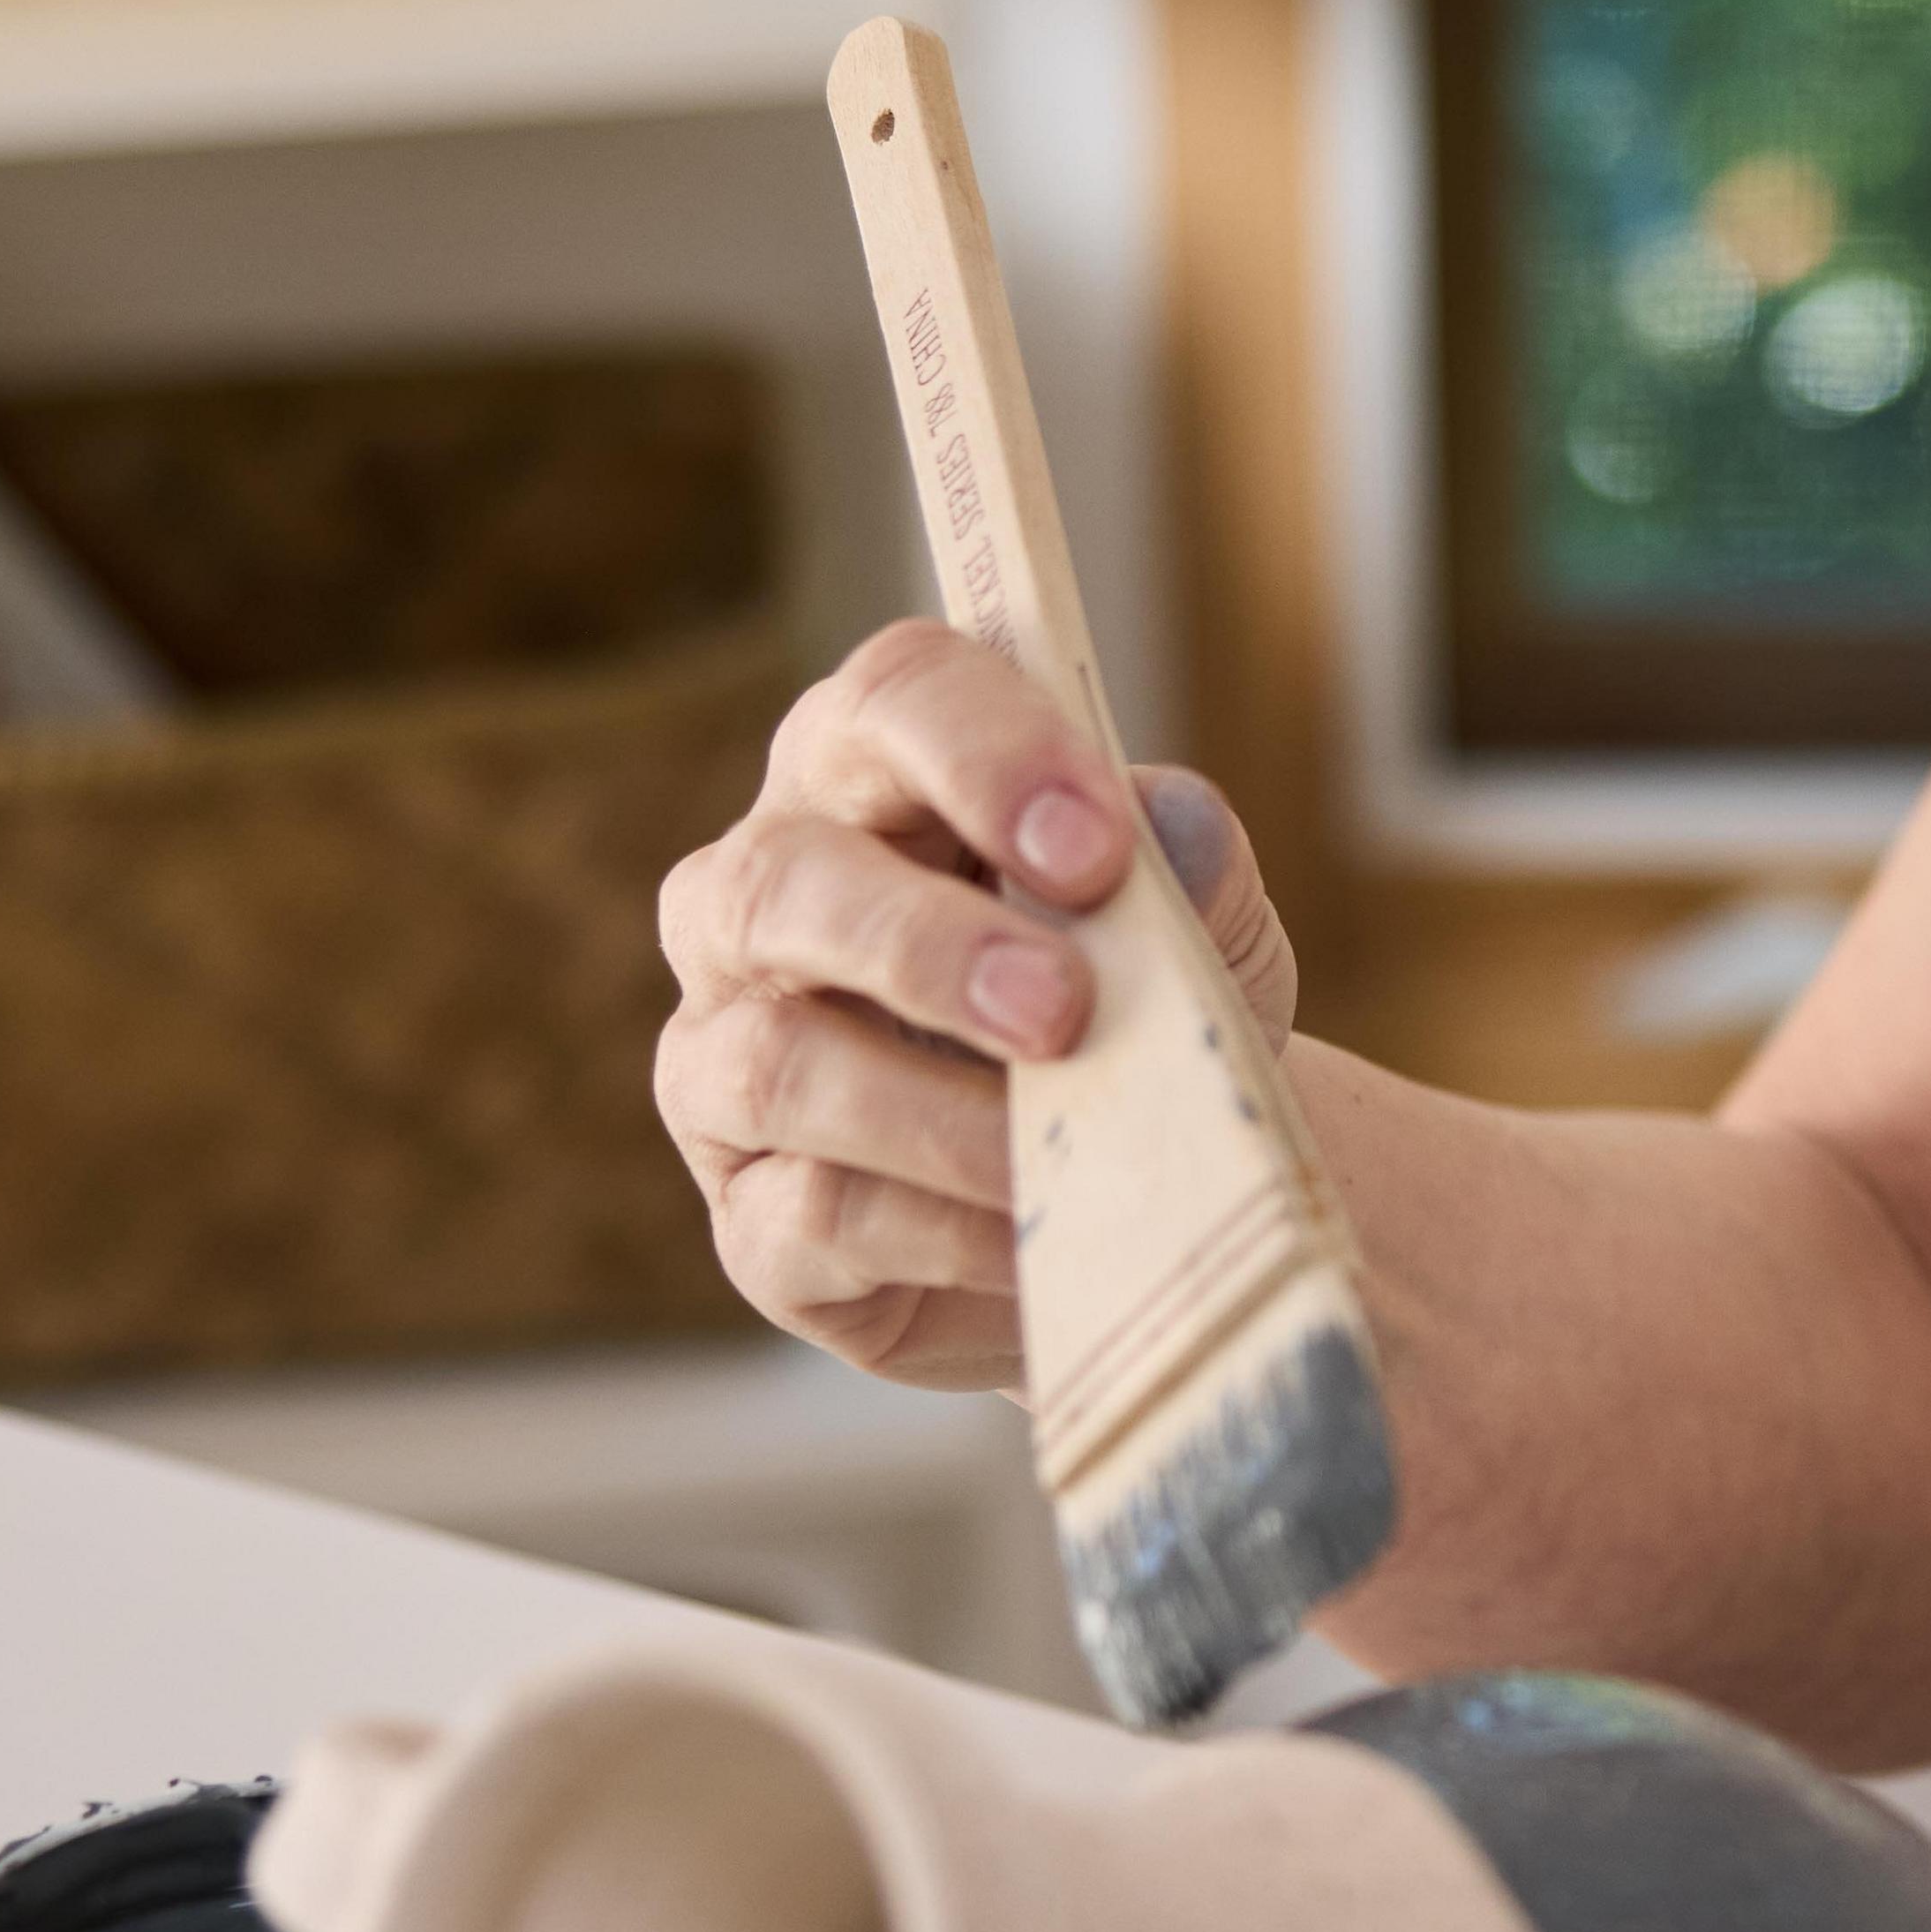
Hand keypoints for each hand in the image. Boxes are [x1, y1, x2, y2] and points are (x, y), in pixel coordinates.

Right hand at [652, 620, 1301, 1386]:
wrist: (1150, 1200)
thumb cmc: (1145, 1013)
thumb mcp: (1204, 928)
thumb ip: (1191, 865)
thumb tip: (1167, 835)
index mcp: (868, 779)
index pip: (890, 696)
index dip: (986, 752)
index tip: (1097, 847)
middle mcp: (759, 905)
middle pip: (779, 880)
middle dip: (924, 943)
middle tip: (1063, 1008)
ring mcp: (727, 1064)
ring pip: (774, 1063)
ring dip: (933, 1111)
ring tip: (1058, 1148)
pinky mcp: (752, 1222)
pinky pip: (811, 1215)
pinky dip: (940, 1230)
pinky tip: (1033, 1235)